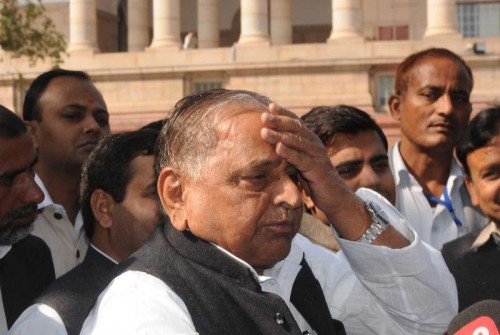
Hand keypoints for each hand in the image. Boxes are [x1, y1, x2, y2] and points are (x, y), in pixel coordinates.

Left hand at [260, 103, 407, 246]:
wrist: (335, 198)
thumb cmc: (314, 180)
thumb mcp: (299, 163)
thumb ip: (289, 152)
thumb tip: (271, 145)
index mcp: (310, 140)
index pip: (296, 122)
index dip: (283, 113)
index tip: (268, 105)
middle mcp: (314, 144)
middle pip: (296, 128)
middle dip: (279, 121)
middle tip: (263, 116)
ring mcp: (317, 156)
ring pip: (297, 142)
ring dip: (280, 135)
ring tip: (264, 132)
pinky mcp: (317, 169)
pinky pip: (301, 159)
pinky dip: (289, 153)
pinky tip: (278, 149)